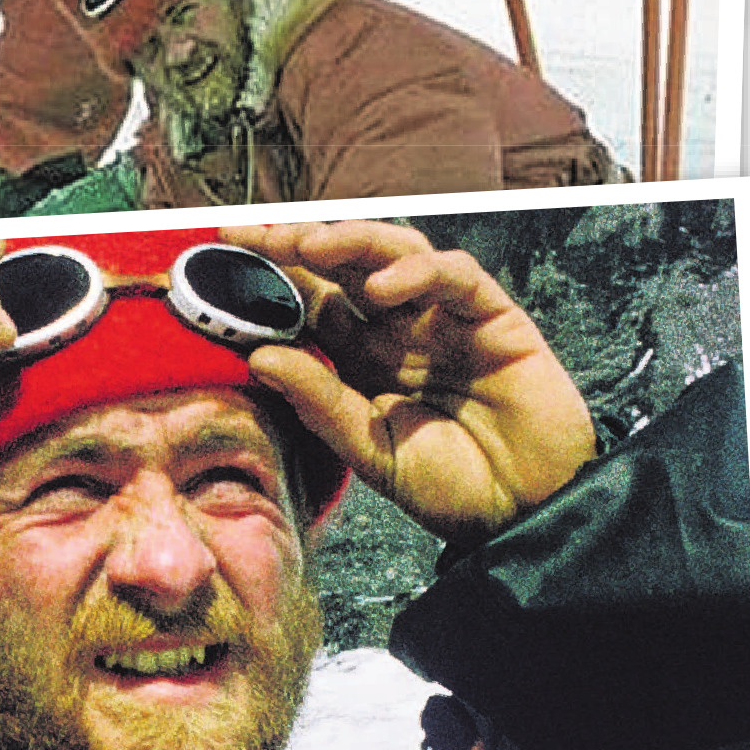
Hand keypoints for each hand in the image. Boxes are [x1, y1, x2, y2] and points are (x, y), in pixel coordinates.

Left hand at [227, 221, 592, 546]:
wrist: (527, 514)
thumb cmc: (451, 486)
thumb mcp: (371, 450)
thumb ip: (321, 404)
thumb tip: (258, 356)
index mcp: (360, 357)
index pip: (308, 298)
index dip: (269, 272)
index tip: (221, 250)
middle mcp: (398, 328)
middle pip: (344, 263)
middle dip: (298, 242)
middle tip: (254, 235)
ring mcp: (444, 318)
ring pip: (394, 251)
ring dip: (350, 241)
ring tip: (307, 247)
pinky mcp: (494, 318)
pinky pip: (454, 276)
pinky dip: (418, 272)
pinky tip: (386, 290)